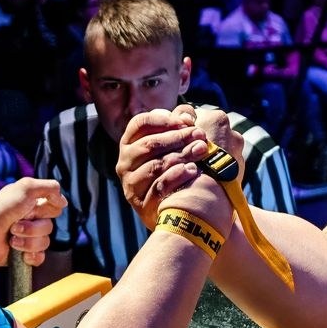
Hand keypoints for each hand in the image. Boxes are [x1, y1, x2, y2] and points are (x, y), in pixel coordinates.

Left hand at [0, 178, 66, 267]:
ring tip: (12, 238)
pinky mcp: (24, 254)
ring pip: (45, 243)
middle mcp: (32, 220)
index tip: (32, 207)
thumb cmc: (1, 209)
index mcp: (33, 204)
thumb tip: (63, 202)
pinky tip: (19, 253)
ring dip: (28, 241)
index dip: (46, 209)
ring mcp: (28, 238)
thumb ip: (50, 188)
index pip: (55, 208)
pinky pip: (40, 257)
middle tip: (15, 224)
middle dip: (33, 227)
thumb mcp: (26, 187)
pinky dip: (30, 255)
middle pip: (50, 227)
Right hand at [115, 107, 213, 229]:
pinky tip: (192, 171)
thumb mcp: (176, 143)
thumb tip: (187, 116)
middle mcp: (125, 163)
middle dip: (178, 137)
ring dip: (180, 156)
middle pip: (149, 144)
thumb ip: (180, 124)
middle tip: (200, 135)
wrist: (179, 211)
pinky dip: (176, 177)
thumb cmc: (177, 169)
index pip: (140, 124)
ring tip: (201, 151)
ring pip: (154, 166)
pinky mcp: (141, 204)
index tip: (185, 121)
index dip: (162, 120)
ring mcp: (131, 184)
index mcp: (130, 144)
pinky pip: (158, 187)